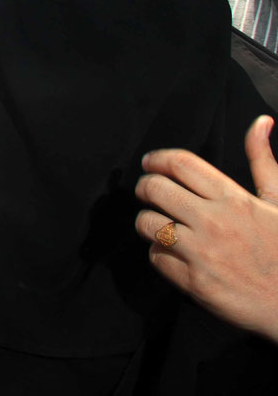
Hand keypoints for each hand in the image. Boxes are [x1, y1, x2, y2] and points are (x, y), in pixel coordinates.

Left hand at [135, 115, 277, 343]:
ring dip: (148, 222)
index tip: (150, 163)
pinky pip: (156, 258)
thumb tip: (261, 122)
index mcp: (233, 199)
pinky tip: (172, 253)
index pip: (180, 164)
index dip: (157, 159)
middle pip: (154, 189)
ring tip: (158, 224)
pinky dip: (159, 253)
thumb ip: (262, 160)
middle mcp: (214, 222)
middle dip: (144, 187)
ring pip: (147, 224)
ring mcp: (202, 253)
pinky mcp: (194, 283)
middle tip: (147, 192)